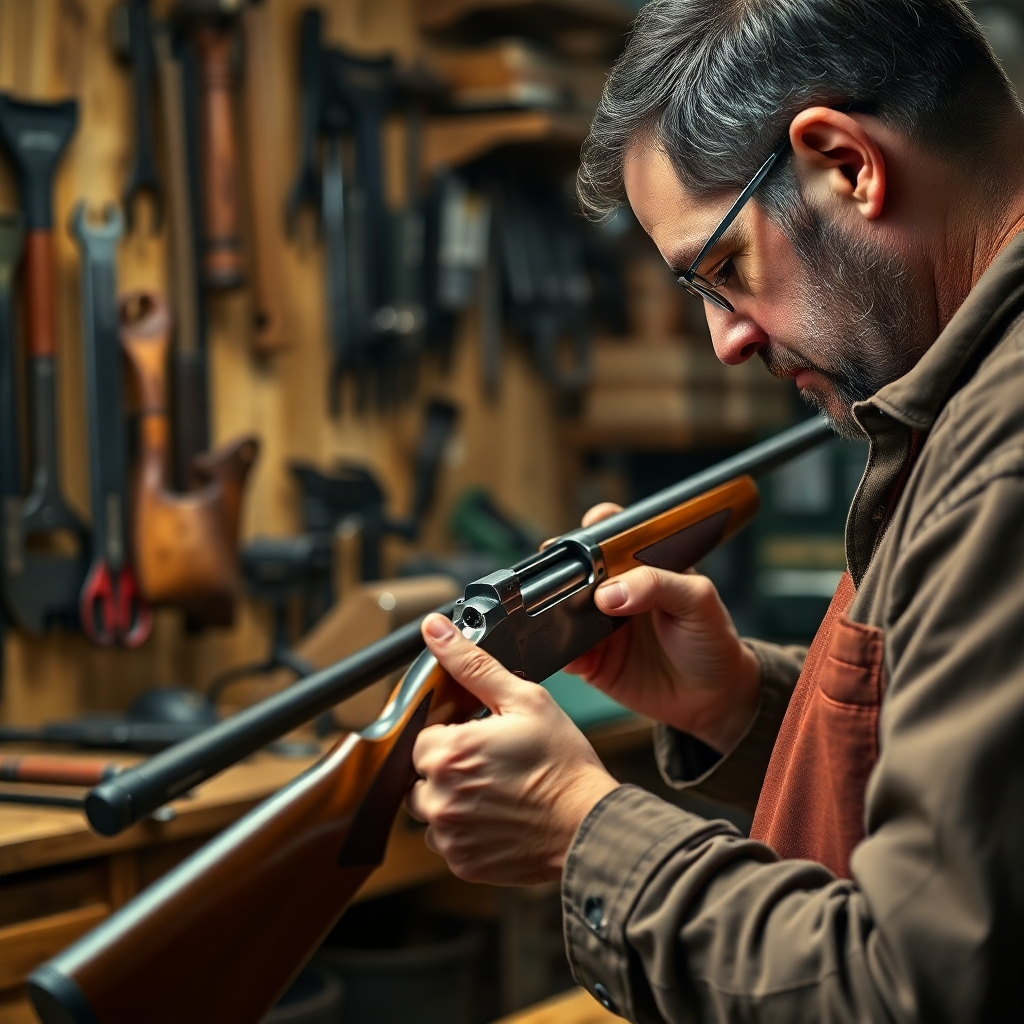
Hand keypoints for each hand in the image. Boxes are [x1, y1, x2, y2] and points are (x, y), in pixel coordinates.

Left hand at [407, 614, 618, 885]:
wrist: (590, 825)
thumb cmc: (562, 764)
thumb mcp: (524, 700)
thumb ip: (472, 664)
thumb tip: (436, 629)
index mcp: (449, 752)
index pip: (422, 738)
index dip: (452, 735)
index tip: (481, 739)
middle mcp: (440, 797)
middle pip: (421, 776)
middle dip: (449, 768)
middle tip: (492, 765)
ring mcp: (449, 835)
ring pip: (431, 810)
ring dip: (453, 801)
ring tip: (496, 792)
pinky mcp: (462, 863)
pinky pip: (447, 843)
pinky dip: (465, 831)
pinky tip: (498, 817)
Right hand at [565, 503, 760, 753]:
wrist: (714, 697)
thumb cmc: (712, 639)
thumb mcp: (698, 601)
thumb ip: (658, 585)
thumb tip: (609, 592)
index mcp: (641, 566)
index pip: (610, 535)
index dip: (594, 528)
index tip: (587, 533)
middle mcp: (615, 591)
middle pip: (575, 571)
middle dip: (561, 571)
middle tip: (563, 579)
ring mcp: (600, 626)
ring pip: (563, 611)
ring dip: (557, 613)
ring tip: (565, 618)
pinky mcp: (593, 661)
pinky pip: (567, 654)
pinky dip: (563, 653)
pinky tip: (576, 655)